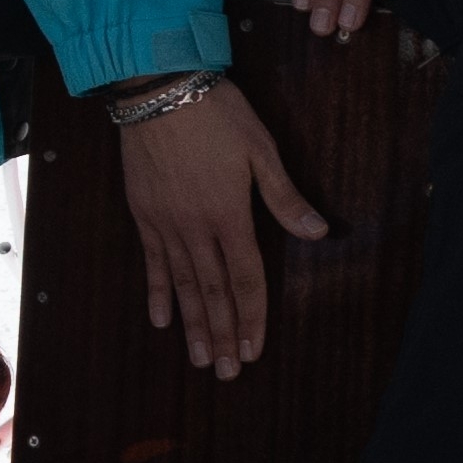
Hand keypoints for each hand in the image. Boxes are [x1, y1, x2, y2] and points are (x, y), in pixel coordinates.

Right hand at [118, 84, 328, 378]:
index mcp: (230, 215)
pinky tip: (161, 320)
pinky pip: (153, 263)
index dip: (252, 318)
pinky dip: (158, 293)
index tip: (254, 351)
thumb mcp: (260, 149)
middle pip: (213, 292)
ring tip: (199, 359)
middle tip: (227, 373)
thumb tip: (317, 232)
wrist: (156, 89)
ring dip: (193, 325)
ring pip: (184, 286)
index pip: (246, 279)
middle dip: (223, 335)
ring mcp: (166, 224)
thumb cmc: (216, 115)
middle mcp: (196, 229)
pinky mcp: (144, 214)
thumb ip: (284, 197)